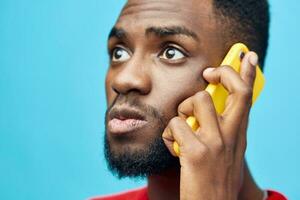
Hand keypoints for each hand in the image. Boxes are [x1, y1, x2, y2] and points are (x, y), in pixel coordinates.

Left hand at [162, 52, 258, 199]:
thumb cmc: (214, 179)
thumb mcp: (226, 153)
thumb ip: (222, 131)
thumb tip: (207, 111)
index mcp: (237, 134)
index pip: (247, 97)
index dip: (247, 73)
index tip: (248, 56)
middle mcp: (231, 135)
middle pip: (234, 90)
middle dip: (223, 73)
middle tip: (208, 72)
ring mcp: (215, 143)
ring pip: (197, 100)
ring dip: (183, 110)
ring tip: (182, 127)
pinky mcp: (197, 152)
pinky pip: (175, 124)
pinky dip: (168, 134)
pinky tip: (173, 147)